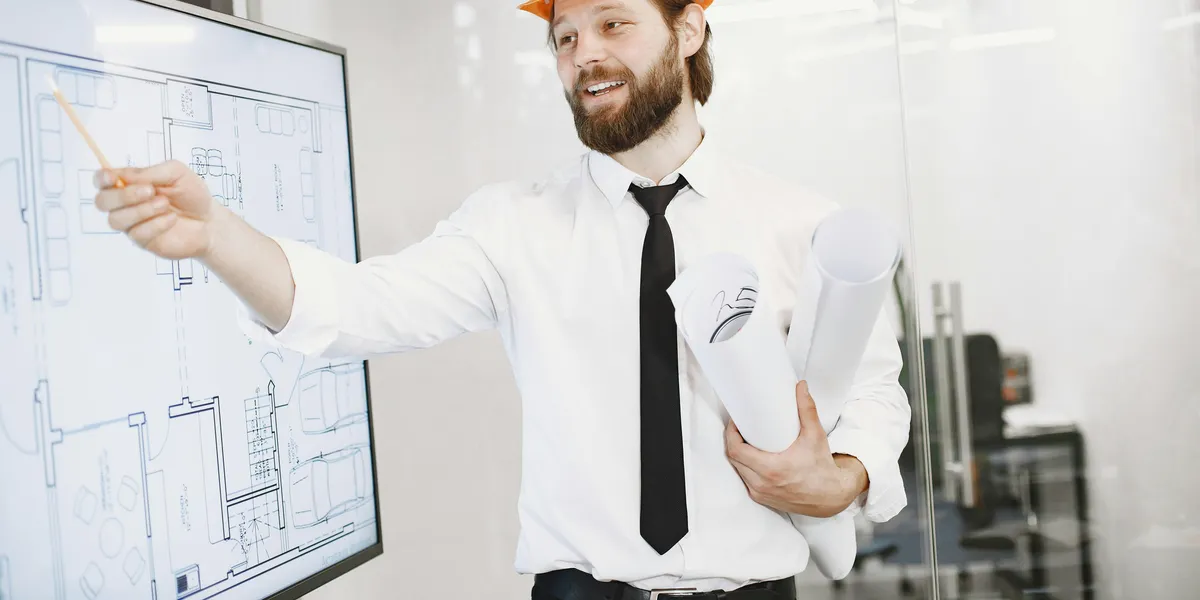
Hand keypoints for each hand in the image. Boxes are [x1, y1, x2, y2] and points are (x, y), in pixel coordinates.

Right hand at [93, 160, 222, 259]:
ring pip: (116, 220)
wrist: (210, 221)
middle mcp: (126, 205)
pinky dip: (156, 224)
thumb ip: (151, 172)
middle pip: (102, 202)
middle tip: (150, 191)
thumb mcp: (176, 173)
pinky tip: (171, 219)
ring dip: (140, 210)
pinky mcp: (143, 241)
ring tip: (164, 204)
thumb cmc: (191, 194)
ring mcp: (132, 224)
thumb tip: (125, 176)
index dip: (101, 178)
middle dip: (123, 195)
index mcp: (130, 184)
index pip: (102, 180)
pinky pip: (137, 234)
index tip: (112, 177)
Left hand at [725, 381, 868, 517]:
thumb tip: (801, 387)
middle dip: (733, 441)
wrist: (831, 496)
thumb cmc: (822, 468)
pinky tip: (750, 457)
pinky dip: (745, 468)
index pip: (736, 450)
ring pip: (738, 470)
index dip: (731, 434)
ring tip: (744, 439)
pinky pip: (746, 481)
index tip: (736, 421)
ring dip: (738, 455)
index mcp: (771, 469)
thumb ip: (807, 409)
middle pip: (733, 459)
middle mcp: (762, 484)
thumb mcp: (815, 435)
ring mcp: (761, 493)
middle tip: (740, 426)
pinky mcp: (763, 499)